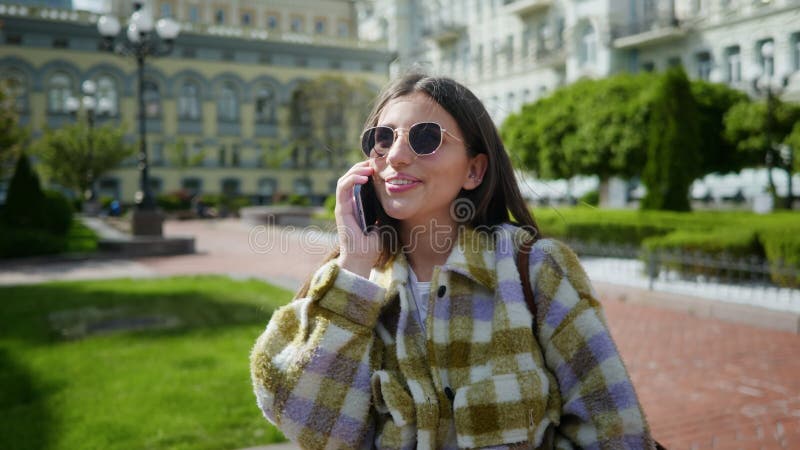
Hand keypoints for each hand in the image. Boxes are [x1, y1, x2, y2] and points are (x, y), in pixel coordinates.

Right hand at [334, 160, 381, 277]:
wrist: (362, 258)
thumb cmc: (372, 243)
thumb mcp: (382, 221)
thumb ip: (382, 209)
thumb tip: (394, 197)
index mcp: (356, 204)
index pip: (358, 181)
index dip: (366, 170)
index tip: (380, 165)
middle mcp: (347, 203)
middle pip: (350, 177)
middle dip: (361, 166)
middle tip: (375, 161)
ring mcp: (342, 206)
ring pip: (344, 179)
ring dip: (356, 170)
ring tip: (369, 166)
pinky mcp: (340, 210)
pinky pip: (342, 188)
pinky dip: (352, 179)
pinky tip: (364, 177)